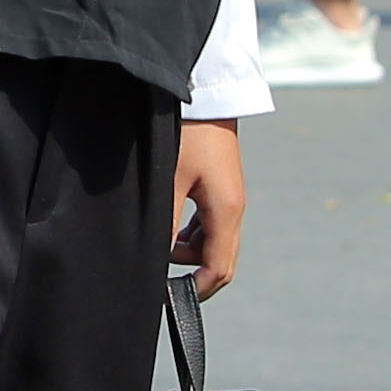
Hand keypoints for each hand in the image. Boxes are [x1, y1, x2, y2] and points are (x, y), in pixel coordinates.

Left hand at [168, 118, 245, 300]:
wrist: (202, 92)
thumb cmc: (185, 132)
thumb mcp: (169, 181)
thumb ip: (165, 225)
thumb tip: (156, 262)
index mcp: (226, 211)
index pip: (218, 269)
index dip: (195, 290)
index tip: (167, 297)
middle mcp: (233, 208)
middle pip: (219, 260)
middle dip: (191, 274)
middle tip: (157, 274)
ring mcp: (229, 198)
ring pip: (212, 242)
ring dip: (188, 252)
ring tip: (157, 244)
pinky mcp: (220, 187)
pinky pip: (208, 224)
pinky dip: (190, 233)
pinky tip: (168, 226)